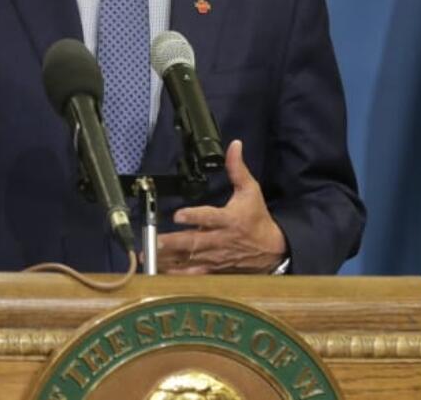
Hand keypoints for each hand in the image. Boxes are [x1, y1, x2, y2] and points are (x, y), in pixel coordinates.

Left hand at [155, 140, 287, 273]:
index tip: (178, 215)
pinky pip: (193, 273)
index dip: (194, 216)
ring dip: (169, 259)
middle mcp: (220, 239)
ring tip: (149, 257)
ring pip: (190, 259)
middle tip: (156, 241)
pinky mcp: (214, 268)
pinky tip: (161, 273)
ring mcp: (216, 256)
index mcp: (229, 219)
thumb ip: (238, 169)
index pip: (209, 217)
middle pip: (194, 241)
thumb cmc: (257, 218)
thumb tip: (234, 146)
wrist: (272, 249)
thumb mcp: (251, 190)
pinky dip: (177, 275)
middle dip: (174, 242)